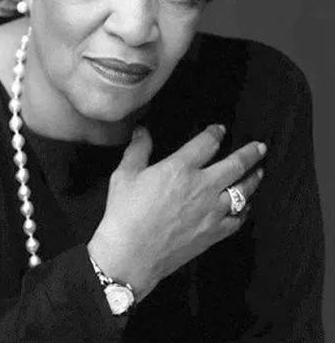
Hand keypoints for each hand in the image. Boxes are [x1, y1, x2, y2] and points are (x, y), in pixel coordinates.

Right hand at [88, 125, 265, 301]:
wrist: (131, 255)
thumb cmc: (125, 213)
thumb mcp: (125, 174)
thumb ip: (138, 149)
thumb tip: (141, 130)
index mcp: (180, 168)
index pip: (207, 143)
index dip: (216, 133)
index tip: (220, 130)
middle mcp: (202, 186)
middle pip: (236, 164)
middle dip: (251, 153)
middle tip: (260, 147)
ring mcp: (212, 211)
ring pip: (243, 190)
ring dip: (254, 178)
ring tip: (259, 171)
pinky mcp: (214, 233)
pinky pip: (239, 218)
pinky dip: (245, 209)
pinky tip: (246, 205)